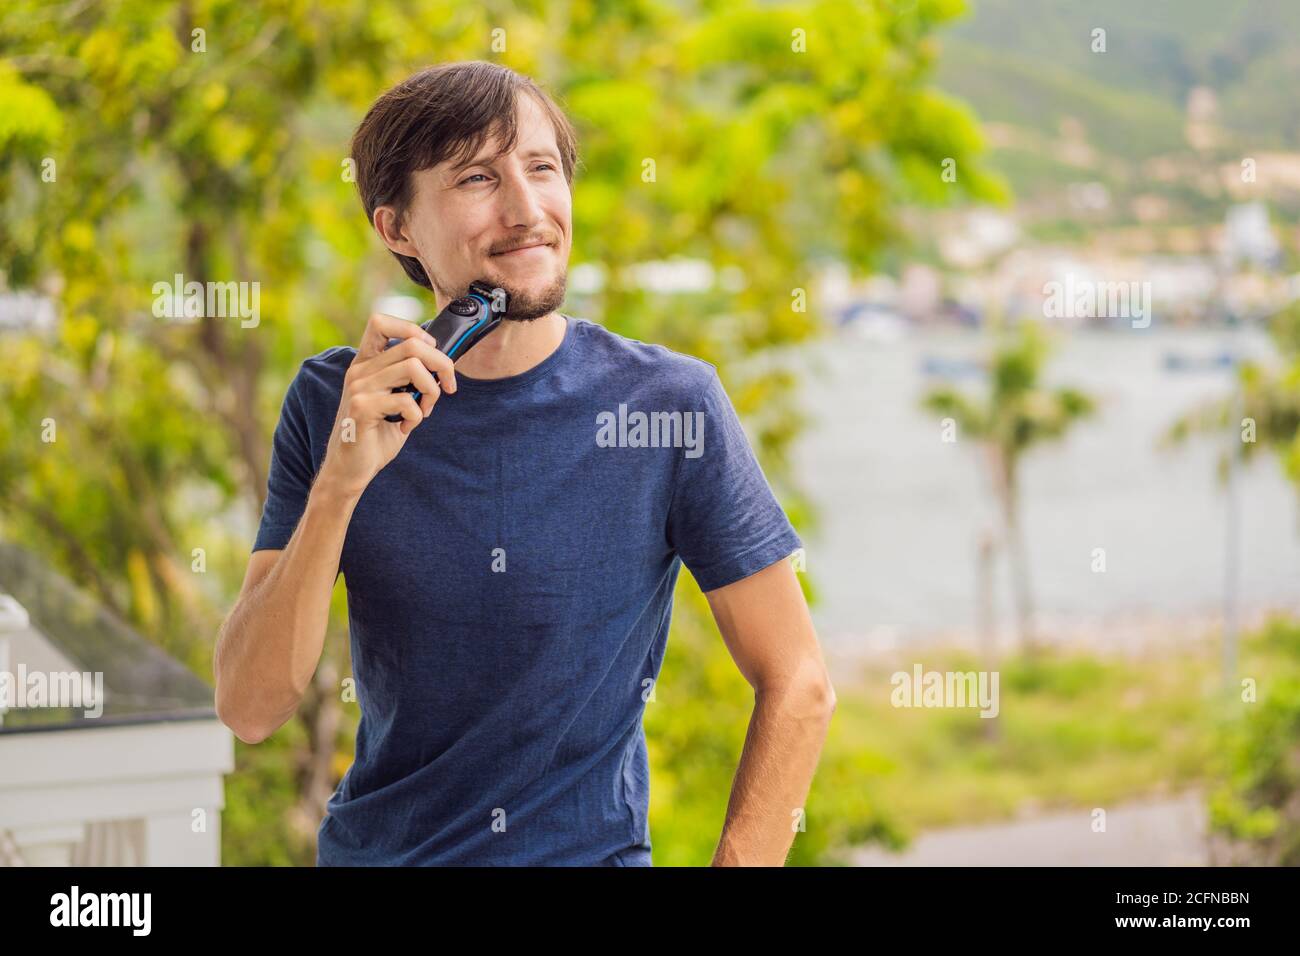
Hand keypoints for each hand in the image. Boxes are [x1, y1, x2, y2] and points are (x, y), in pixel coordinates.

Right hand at [317, 312, 457, 499]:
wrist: (351, 468)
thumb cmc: (377, 433)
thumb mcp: (395, 397)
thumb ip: (410, 377)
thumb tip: (443, 361)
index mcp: (366, 362)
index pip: (380, 321)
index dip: (412, 329)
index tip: (431, 352)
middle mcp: (360, 370)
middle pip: (412, 344)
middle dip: (441, 364)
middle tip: (445, 388)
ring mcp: (359, 387)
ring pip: (413, 368)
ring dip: (431, 391)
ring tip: (424, 410)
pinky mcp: (362, 408)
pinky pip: (406, 401)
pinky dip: (416, 416)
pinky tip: (406, 427)